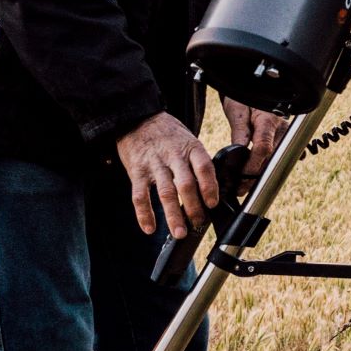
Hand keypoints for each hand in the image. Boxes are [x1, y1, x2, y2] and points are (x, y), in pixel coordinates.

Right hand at [115, 111, 217, 236]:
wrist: (138, 119)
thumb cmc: (169, 134)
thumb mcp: (189, 140)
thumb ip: (198, 162)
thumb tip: (211, 190)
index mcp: (191, 148)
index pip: (204, 168)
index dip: (209, 186)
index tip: (213, 204)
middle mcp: (173, 156)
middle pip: (186, 184)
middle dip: (193, 207)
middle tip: (198, 223)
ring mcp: (154, 164)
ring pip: (165, 192)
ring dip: (173, 215)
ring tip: (179, 232)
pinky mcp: (137, 171)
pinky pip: (140, 195)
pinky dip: (144, 213)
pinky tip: (149, 228)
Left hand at [221, 96, 287, 180]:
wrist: (255, 86)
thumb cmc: (243, 96)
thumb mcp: (236, 110)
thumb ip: (239, 131)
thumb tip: (238, 151)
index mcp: (268, 120)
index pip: (264, 148)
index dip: (252, 165)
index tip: (239, 176)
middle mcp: (282, 128)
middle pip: (272, 158)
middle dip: (256, 176)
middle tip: (240, 188)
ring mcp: (286, 133)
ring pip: (277, 160)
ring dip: (263, 174)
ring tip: (246, 186)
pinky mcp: (287, 137)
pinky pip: (285, 157)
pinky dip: (274, 167)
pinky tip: (262, 176)